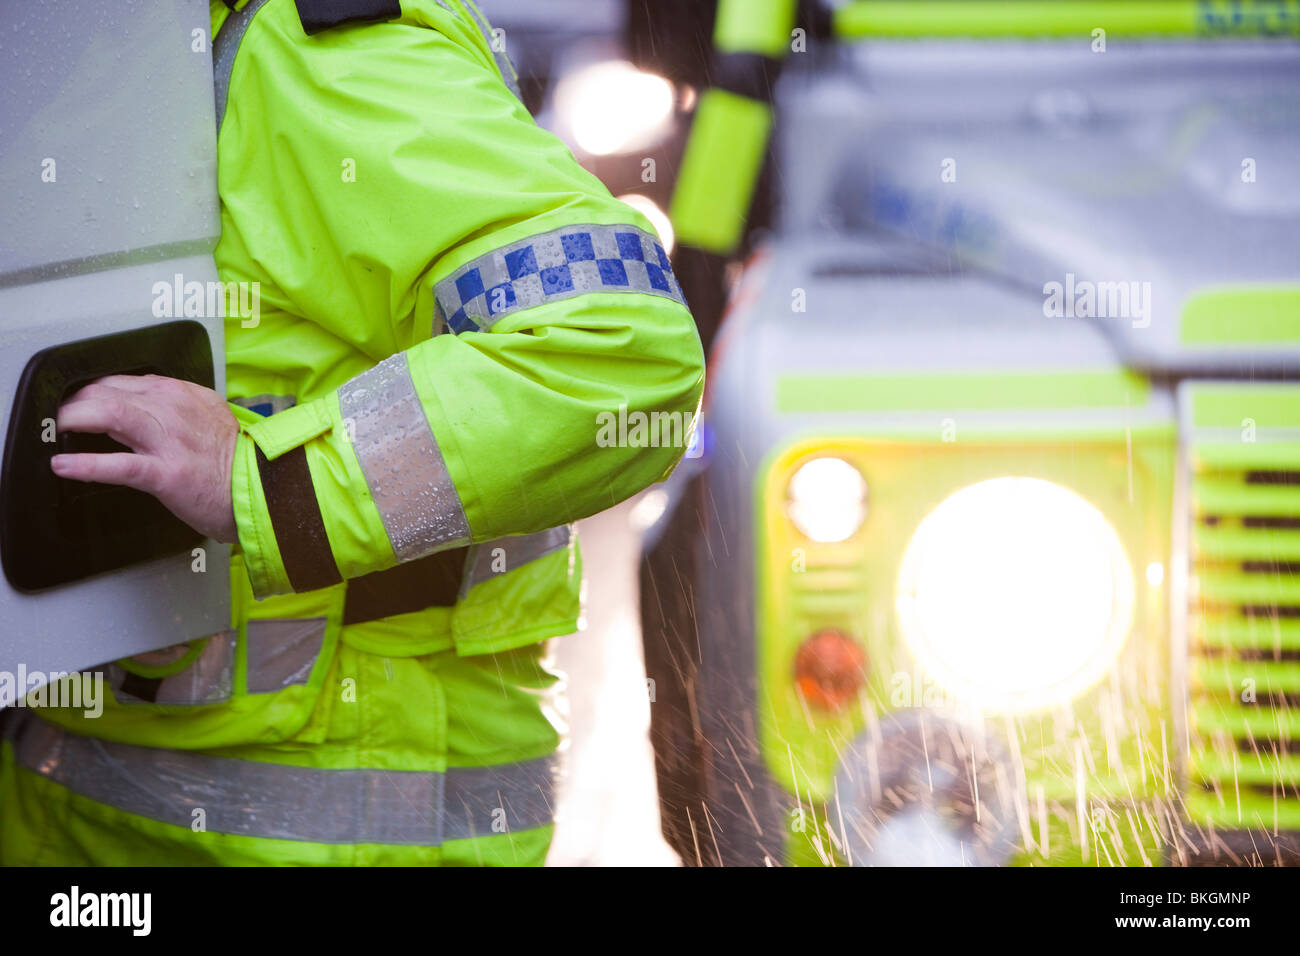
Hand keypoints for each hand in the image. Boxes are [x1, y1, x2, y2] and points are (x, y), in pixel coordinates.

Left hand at [50, 374, 239, 542]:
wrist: (266, 490)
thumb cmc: (236, 461)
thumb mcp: (208, 417)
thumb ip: (175, 408)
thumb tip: (143, 408)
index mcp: (182, 393)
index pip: (123, 380)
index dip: (93, 390)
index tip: (79, 401)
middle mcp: (172, 408)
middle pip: (108, 392)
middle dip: (75, 402)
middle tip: (61, 417)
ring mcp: (168, 440)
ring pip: (109, 414)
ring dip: (74, 419)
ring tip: (57, 428)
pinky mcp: (166, 473)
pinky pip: (118, 465)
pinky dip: (86, 465)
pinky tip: (65, 465)